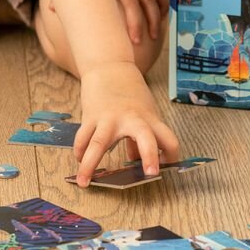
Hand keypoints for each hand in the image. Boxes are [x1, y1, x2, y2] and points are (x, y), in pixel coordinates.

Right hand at [74, 61, 179, 186]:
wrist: (109, 67)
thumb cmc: (130, 94)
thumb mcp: (143, 112)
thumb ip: (142, 137)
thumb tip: (135, 160)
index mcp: (149, 119)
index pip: (169, 140)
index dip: (171, 157)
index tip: (166, 169)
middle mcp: (132, 119)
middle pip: (145, 137)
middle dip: (150, 155)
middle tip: (151, 174)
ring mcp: (109, 118)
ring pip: (98, 144)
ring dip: (89, 165)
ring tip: (82, 182)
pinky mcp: (91, 116)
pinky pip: (83, 139)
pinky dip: (80, 152)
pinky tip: (79, 161)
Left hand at [106, 0, 168, 44]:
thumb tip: (54, 10)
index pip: (129, 3)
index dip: (134, 22)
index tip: (134, 40)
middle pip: (144, 3)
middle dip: (147, 23)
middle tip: (146, 41)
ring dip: (156, 17)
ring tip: (154, 35)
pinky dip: (163, 5)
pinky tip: (161, 18)